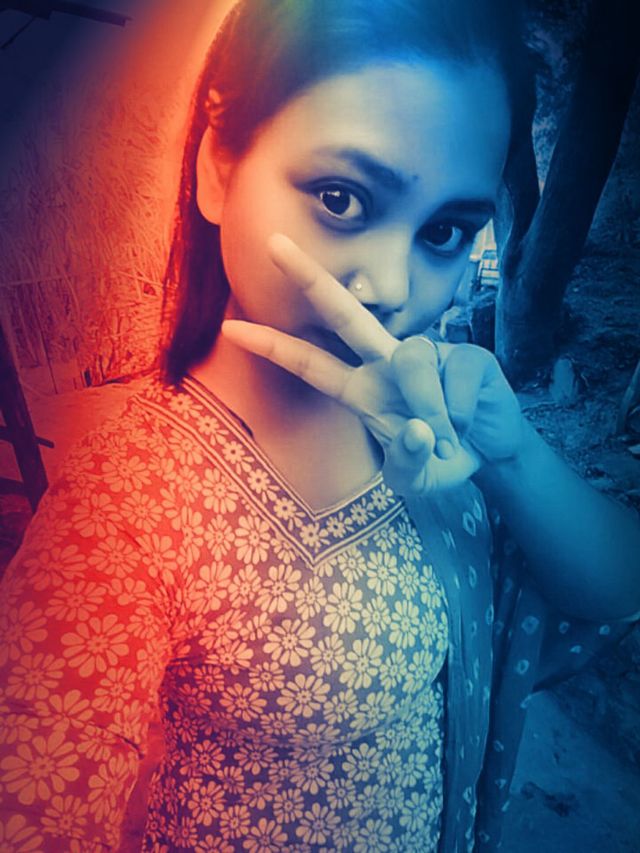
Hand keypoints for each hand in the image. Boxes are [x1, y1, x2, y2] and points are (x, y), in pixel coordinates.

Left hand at [221, 234, 523, 495]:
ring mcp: (428, 353)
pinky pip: (455, 376)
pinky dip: (458, 412)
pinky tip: (465, 424)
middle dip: (309, 278)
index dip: (273, 347)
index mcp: (362, 391)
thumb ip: (409, 464)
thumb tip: (418, 427)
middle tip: (272, 243)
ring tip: (445, 440)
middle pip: (344, 314)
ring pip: (413, 361)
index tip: (230, 328)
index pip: (310, 364)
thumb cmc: (440, 460)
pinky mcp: (466, 354)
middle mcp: (387, 363)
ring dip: (429, 410)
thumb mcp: (417, 480)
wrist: (490, 453)